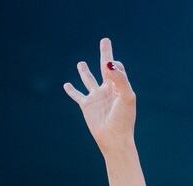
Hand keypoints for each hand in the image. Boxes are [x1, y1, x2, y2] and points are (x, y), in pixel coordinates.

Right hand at [63, 38, 136, 157]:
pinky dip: (71, 90)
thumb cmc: (123, 119)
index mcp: (120, 86)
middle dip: (105, 53)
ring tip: (80, 63)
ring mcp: (97, 97)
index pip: (118, 68)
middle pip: (105, 67)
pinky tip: (66, 84)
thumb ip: (119, 79)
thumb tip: (109, 63)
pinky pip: (77, 95)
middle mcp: (108, 89)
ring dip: (85, 71)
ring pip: (89, 79)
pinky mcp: (87, 105)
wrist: (114, 138)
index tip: (112, 67)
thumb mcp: (126, 97)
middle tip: (105, 40)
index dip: (115, 64)